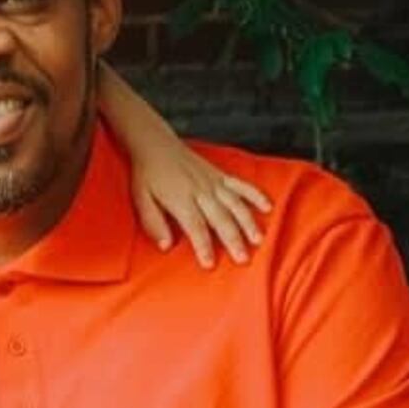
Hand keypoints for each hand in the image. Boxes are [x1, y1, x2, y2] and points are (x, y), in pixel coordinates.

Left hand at [130, 147, 270, 268]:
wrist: (155, 144)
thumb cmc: (147, 175)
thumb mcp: (141, 199)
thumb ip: (153, 223)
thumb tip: (165, 246)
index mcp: (180, 199)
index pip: (195, 226)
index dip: (203, 246)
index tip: (209, 264)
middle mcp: (200, 190)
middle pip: (220, 218)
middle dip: (232, 239)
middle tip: (242, 259)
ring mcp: (213, 182)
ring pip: (235, 204)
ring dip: (248, 222)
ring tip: (257, 240)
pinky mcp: (220, 175)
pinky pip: (241, 185)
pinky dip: (255, 195)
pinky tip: (267, 207)